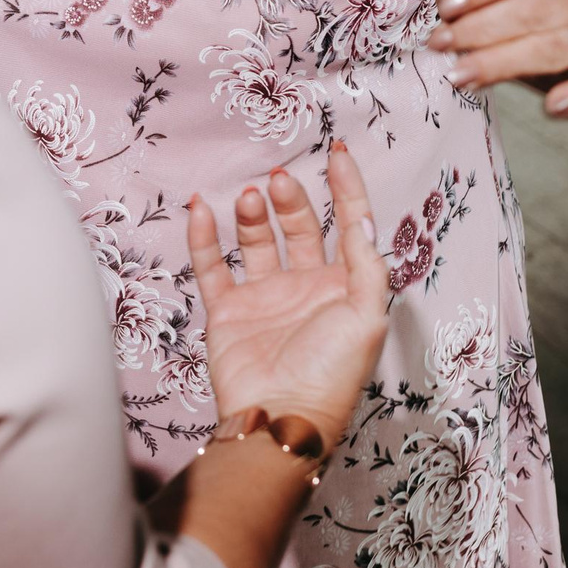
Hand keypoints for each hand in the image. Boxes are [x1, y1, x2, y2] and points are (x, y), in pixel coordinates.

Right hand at [185, 141, 388, 441]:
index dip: (346, 189)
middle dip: (291, 201)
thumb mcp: (366, 315)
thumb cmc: (331, 372)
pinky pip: (212, 266)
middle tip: (279, 182)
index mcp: (343, 287)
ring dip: (252, 216)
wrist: (279, 415)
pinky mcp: (227, 311)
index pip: (347, 225)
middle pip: (298, 228)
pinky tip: (201, 208)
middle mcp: (304, 288)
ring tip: (249, 197)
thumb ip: (365, 263)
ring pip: (255, 241)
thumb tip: (362, 217)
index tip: (338, 152)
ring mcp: (264, 298)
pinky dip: (204, 236)